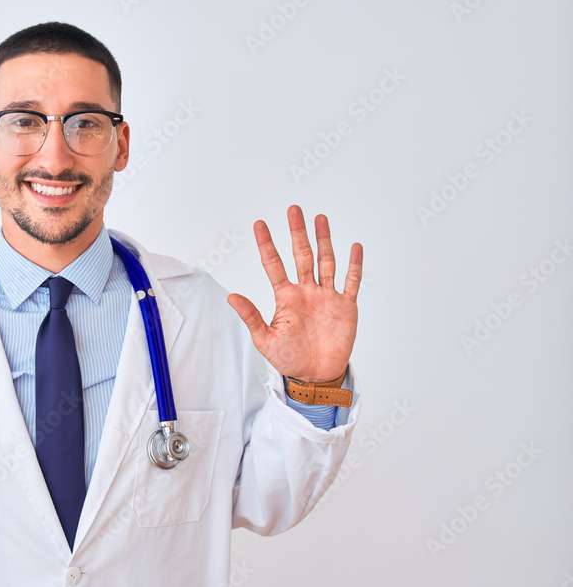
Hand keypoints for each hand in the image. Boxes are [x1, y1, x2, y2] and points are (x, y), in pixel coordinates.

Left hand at [226, 205, 361, 381]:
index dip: (266, 244)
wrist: (315, 376)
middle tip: (293, 209)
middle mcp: (306, 292)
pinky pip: (351, 282)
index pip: (274, 264)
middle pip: (302, 255)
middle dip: (297, 232)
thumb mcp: (265, 339)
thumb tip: (231, 297)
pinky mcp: (345, 307)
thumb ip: (251, 316)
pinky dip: (354, 265)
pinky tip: (354, 247)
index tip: (259, 224)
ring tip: (320, 218)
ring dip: (324, 240)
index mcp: (286, 297)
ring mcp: (326, 297)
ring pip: (326, 262)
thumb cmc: (289, 359)